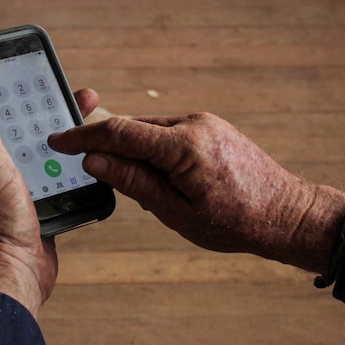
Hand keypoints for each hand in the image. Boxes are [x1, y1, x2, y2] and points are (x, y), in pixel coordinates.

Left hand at [0, 65, 97, 315]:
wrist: (14, 277)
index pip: (5, 112)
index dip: (26, 92)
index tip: (49, 75)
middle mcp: (2, 172)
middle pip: (34, 133)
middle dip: (58, 114)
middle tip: (87, 99)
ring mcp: (24, 193)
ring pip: (52, 158)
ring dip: (73, 143)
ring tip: (98, 128)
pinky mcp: (43, 211)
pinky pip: (64, 184)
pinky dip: (78, 172)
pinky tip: (96, 164)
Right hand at [48, 112, 344, 272]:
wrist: (286, 213)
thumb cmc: (235, 221)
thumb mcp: (176, 212)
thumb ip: (133, 182)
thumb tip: (95, 161)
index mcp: (183, 146)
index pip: (119, 132)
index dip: (83, 136)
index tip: (57, 139)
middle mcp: (193, 124)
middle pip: (133, 129)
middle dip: (107, 147)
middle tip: (87, 168)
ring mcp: (205, 123)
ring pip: (151, 132)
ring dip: (134, 152)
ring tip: (139, 187)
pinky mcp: (211, 128)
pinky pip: (170, 134)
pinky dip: (154, 151)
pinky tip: (160, 178)